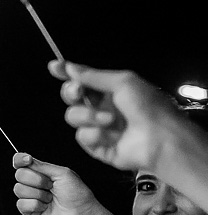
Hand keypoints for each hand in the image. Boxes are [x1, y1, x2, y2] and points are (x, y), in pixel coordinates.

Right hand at [12, 152, 120, 214]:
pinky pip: (21, 204)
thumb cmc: (77, 194)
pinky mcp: (29, 212)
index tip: (27, 159)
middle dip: (37, 180)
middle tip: (51, 186)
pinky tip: (46, 207)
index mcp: (41, 173)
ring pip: (19, 189)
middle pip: (19, 175)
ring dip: (38, 194)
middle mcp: (33, 184)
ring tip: (51, 199)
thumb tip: (25, 158)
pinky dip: (35, 205)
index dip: (19, 159)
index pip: (21, 163)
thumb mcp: (62, 173)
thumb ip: (42, 165)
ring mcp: (30, 198)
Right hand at [49, 59, 177, 171]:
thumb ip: (93, 76)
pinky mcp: (97, 147)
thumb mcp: (123, 82)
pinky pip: (82, 137)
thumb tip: (69, 66)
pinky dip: (95, 135)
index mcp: (110, 90)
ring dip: (89, 116)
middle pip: (71, 97)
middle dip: (71, 92)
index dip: (67, 73)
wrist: (160, 139)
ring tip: (109, 120)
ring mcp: (99, 128)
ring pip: (73, 117)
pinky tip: (110, 136)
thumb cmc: (147, 107)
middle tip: (78, 92)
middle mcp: (102, 107)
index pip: (82, 80)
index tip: (54, 66)